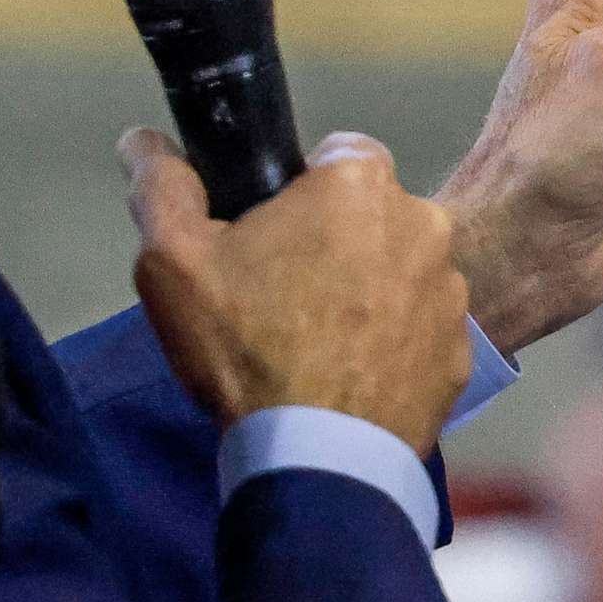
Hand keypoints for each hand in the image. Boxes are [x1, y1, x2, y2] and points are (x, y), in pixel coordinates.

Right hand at [120, 128, 472, 454]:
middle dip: (333, 242)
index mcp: (360, 183)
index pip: (335, 155)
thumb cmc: (245, 350)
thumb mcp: (173, 262)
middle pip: (371, 214)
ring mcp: (450, 292)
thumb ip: (161, 187)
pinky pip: (421, 332)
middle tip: (283, 295)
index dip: (298, 191)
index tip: (270, 236)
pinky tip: (349, 377)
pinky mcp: (460, 353)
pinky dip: (393, 346)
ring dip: (369, 293)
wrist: (315, 459)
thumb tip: (142, 141)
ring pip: (401, 271)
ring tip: (315, 344)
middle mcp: (424, 223)